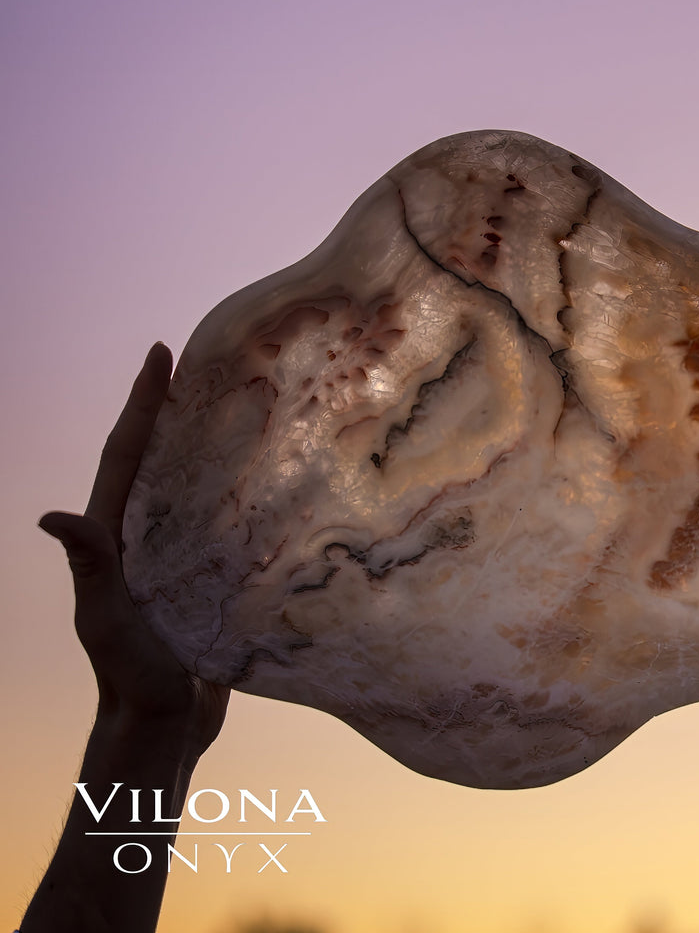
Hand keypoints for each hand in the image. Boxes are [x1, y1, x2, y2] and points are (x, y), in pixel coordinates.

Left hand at [38, 342, 227, 756]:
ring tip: (238, 403)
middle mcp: (142, 536)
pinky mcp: (204, 574)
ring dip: (206, 441)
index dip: (140, 403)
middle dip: (171, 408)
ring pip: (189, 483)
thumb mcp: (106, 619)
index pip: (125, 454)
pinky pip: (220, 518)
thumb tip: (50, 517)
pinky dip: (237, 489)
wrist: (163, 724)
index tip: (160, 354)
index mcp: (115, 536)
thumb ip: (89, 567)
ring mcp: (173, 554)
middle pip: (155, 456)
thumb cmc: (130, 674)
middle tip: (202, 363)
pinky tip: (268, 477)